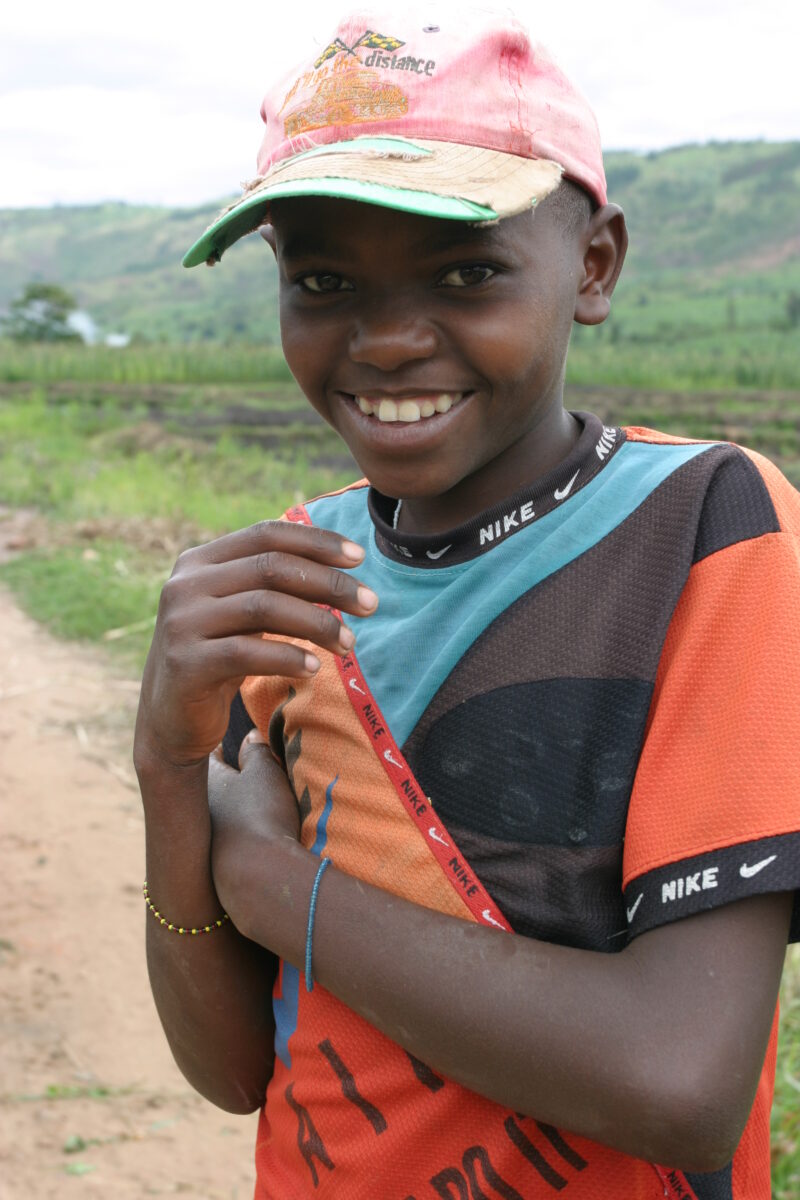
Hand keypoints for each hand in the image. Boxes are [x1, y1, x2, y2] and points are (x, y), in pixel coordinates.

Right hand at [133, 520, 377, 774]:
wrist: (170, 720)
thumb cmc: (219, 658)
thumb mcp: (241, 613)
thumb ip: (273, 585)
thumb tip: (341, 564)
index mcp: (199, 561)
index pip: (266, 535)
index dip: (316, 542)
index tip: (360, 557)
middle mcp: (184, 585)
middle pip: (271, 568)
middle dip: (329, 584)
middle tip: (371, 604)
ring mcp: (181, 623)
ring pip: (264, 606)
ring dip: (317, 623)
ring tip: (350, 644)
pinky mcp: (185, 663)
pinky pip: (247, 652)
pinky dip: (288, 657)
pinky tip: (314, 668)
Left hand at [208, 731, 305, 925]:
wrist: (255, 877)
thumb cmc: (259, 815)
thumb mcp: (265, 772)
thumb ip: (256, 750)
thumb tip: (249, 736)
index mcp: (206, 778)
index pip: (214, 753)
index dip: (230, 747)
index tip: (242, 741)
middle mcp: (199, 807)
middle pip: (216, 785)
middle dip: (234, 778)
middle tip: (256, 772)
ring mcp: (207, 838)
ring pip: (223, 814)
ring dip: (238, 809)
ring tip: (264, 805)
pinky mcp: (219, 864)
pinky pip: (233, 840)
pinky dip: (244, 834)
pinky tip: (262, 837)